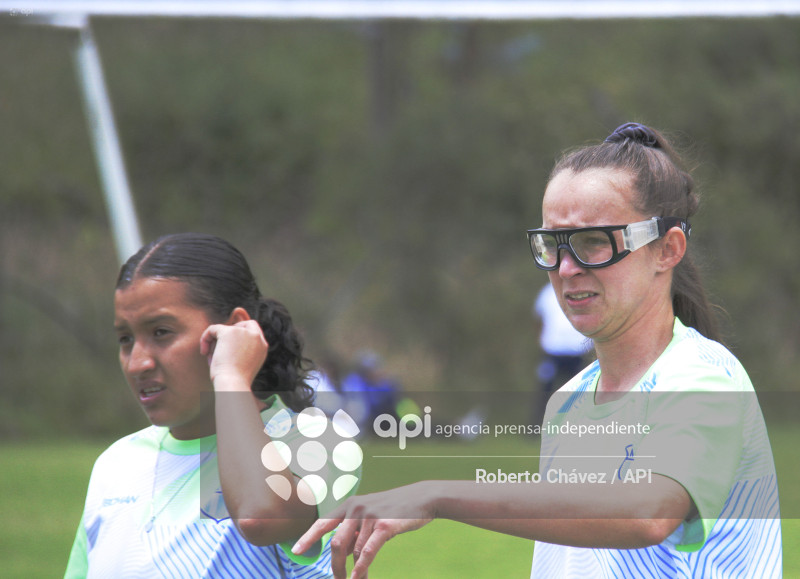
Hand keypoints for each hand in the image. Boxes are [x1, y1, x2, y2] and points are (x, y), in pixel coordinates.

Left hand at [200, 319, 267, 390]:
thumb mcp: (241, 367)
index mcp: (262, 347)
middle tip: (218, 345)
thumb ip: (239, 353)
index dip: (241, 334)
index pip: (254, 331)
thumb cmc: (234, 382)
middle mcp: (256, 337)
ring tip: (211, 357)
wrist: (233, 384)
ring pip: (225, 329)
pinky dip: (205, 339)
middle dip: (230, 332)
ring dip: (216, 342)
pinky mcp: (230, 331)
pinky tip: (204, 352)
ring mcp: (244, 332)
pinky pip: (213, 329)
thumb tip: (224, 346)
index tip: (229, 345)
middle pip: (243, 324)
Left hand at [292, 483, 435, 578]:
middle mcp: (356, 508)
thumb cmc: (395, 508)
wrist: (422, 497)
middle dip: (336, 567)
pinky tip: (359, 577)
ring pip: (355, 551)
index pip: (323, 522)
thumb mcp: (370, 512)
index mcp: (349, 504)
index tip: (296, 550)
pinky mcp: (385, 526)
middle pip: (337, 544)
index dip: (308, 537)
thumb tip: (341, 552)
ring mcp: (370, 516)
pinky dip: (361, 567)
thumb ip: (354, 528)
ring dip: (356, 572)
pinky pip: (368, 551)